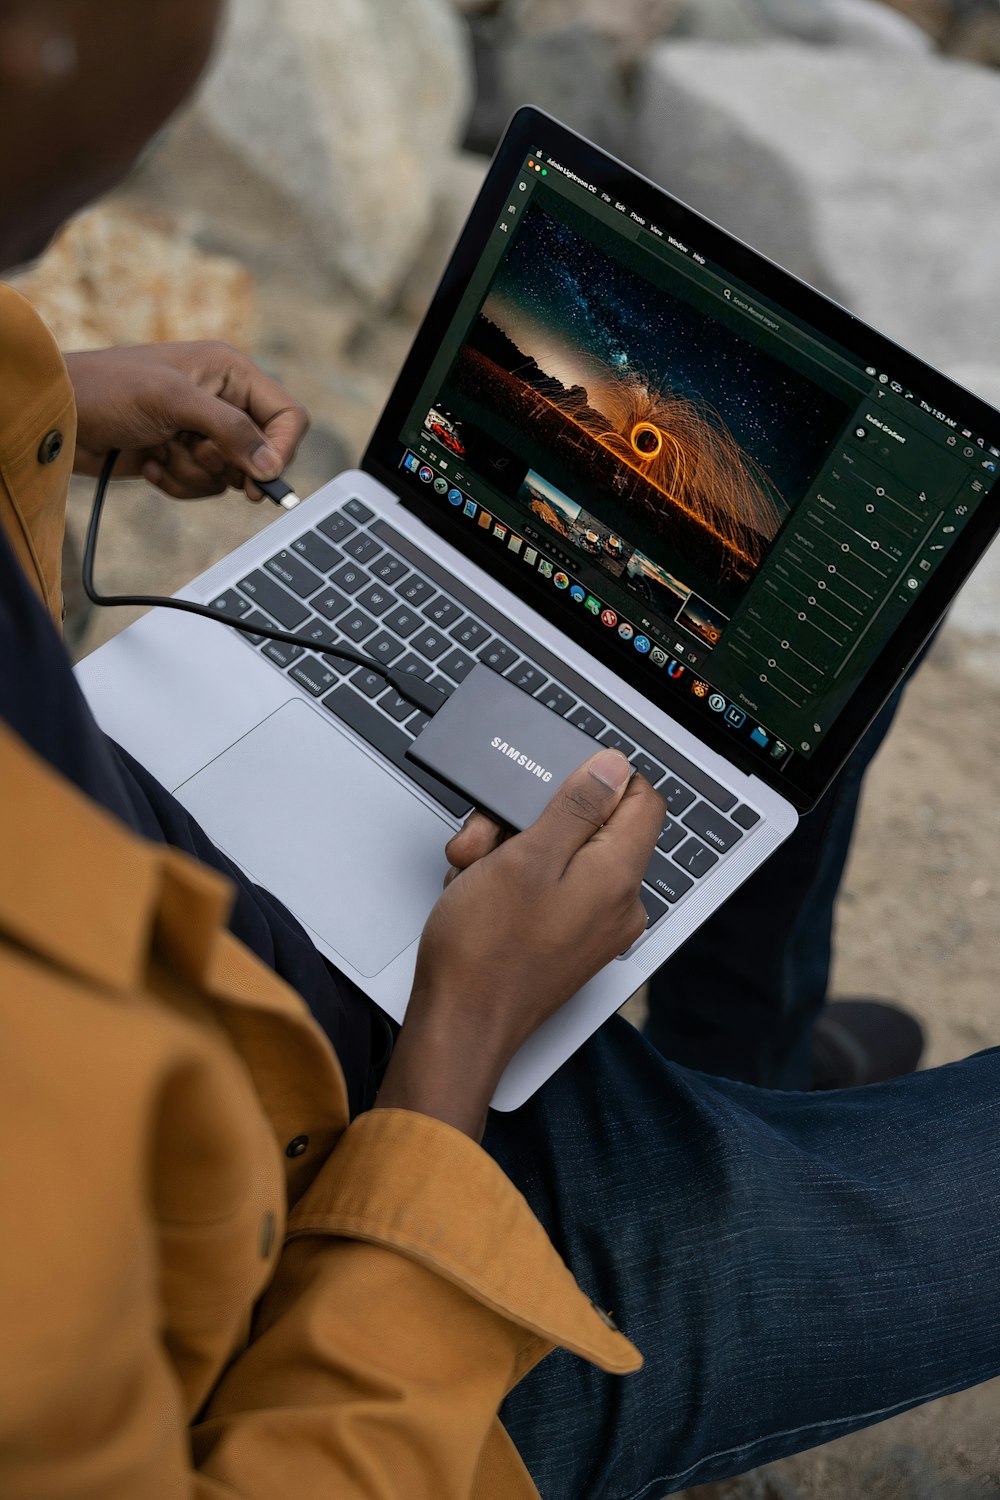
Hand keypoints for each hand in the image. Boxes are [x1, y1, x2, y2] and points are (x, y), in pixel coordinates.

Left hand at [65, 342, 308, 499]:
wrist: (60, 416)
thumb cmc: (110, 390)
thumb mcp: (173, 401)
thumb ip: (230, 429)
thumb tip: (271, 465)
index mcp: (231, 372)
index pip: (287, 415)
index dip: (281, 448)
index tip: (260, 477)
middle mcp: (224, 400)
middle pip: (262, 453)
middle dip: (225, 463)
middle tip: (193, 452)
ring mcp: (203, 431)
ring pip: (231, 476)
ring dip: (193, 473)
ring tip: (159, 449)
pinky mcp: (184, 457)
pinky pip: (204, 488)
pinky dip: (176, 482)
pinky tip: (148, 462)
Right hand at [375, 749, 664, 1138]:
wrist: (460, 1026)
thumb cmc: (485, 951)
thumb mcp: (526, 857)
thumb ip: (577, 806)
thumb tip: (615, 767)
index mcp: (618, 875)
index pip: (641, 800)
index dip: (598, 779)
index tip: (550, 783)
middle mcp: (618, 903)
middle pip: (592, 827)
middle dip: (532, 819)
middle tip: (488, 834)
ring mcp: (594, 926)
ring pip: (562, 857)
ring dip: (512, 850)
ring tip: (473, 868)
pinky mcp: (568, 941)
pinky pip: (550, 889)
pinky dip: (513, 880)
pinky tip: (477, 890)